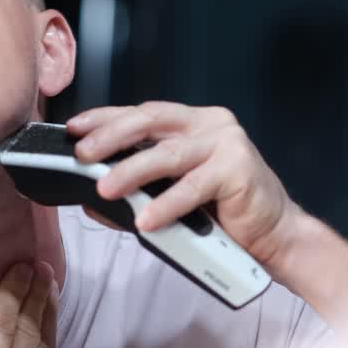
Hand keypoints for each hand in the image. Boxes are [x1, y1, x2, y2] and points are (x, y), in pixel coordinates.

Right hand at [0, 262, 59, 347]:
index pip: (3, 323)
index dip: (13, 290)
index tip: (21, 264)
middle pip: (29, 329)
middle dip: (35, 294)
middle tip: (39, 265)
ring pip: (47, 347)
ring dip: (47, 314)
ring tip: (48, 285)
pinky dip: (50, 344)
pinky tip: (48, 325)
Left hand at [66, 102, 299, 270]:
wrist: (274, 234)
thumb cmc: (222, 213)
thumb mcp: (172, 196)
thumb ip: (137, 192)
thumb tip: (88, 201)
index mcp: (192, 122)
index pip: (141, 113)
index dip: (105, 118)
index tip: (73, 128)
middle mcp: (209, 124)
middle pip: (150, 122)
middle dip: (110, 137)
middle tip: (82, 155)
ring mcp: (226, 143)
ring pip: (168, 155)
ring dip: (131, 172)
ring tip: (104, 190)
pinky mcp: (238, 169)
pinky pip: (193, 188)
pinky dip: (165, 205)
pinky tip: (145, 220)